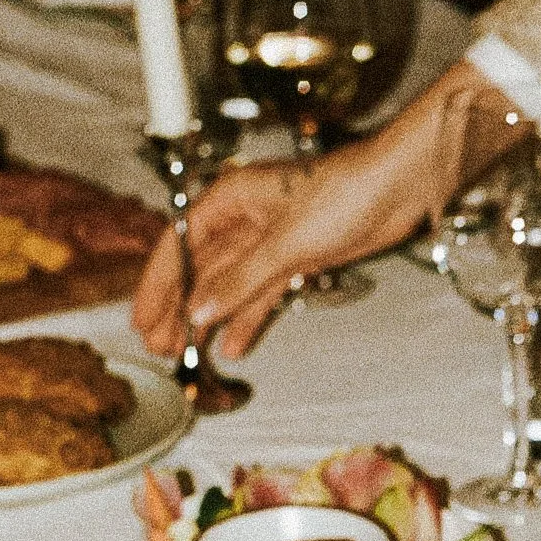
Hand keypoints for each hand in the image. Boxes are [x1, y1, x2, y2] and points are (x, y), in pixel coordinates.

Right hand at [130, 63, 530, 361]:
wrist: (399, 187)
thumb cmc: (345, 193)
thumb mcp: (285, 242)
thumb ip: (241, 279)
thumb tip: (199, 310)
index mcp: (230, 200)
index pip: (178, 246)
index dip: (157, 285)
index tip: (141, 318)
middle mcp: (244, 218)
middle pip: (199, 269)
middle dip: (178, 309)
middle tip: (160, 347)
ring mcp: (271, 239)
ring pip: (229, 285)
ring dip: (210, 318)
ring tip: (189, 353)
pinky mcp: (298, 256)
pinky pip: (261, 291)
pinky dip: (248, 317)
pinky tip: (233, 344)